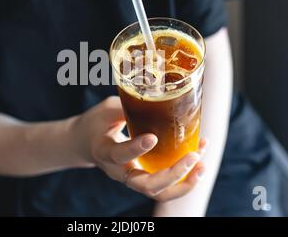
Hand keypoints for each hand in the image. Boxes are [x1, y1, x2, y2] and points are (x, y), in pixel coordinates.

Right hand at [69, 96, 206, 201]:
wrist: (84, 143)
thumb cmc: (96, 123)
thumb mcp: (106, 110)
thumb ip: (128, 106)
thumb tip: (157, 94)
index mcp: (104, 152)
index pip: (120, 155)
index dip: (136, 149)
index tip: (153, 137)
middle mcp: (119, 171)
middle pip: (146, 185)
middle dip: (173, 175)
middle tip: (193, 157)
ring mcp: (132, 178)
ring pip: (159, 192)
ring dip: (184, 183)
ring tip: (202, 165)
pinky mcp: (143, 177)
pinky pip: (165, 185)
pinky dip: (184, 176)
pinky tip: (199, 157)